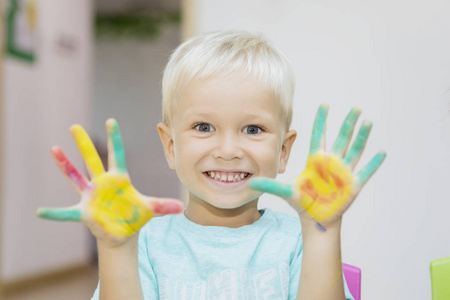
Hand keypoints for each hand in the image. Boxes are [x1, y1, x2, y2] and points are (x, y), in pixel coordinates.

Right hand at [37, 119, 183, 243]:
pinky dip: (54, 213)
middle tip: (74, 126)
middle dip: (83, 143)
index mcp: (119, 178)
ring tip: (54, 149)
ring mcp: (91, 195)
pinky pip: (66, 212)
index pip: (116, 154)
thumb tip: (181, 206)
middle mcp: (102, 183)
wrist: (122, 232)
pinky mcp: (84, 211)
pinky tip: (40, 211)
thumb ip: (163, 206)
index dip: (114, 138)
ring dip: (65, 164)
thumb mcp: (150, 209)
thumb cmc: (134, 215)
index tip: (111, 120)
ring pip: (76, 177)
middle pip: (92, 159)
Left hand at [250, 104, 385, 229]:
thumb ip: (270, 185)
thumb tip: (249, 183)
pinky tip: (382, 152)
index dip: (322, 121)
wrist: (315, 218)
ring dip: (362, 138)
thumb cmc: (302, 201)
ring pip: (355, 151)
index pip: (319, 136)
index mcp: (316, 161)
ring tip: (368, 123)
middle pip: (341, 139)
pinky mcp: (352, 185)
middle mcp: (331, 163)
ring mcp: (343, 173)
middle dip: (348, 124)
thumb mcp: (286, 192)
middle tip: (355, 108)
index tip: (325, 105)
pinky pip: (365, 172)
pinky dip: (373, 163)